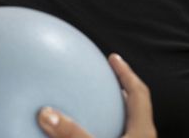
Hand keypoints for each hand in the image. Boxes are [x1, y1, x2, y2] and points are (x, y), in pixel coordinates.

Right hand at [37, 54, 155, 137]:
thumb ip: (72, 134)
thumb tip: (45, 113)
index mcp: (143, 131)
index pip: (138, 92)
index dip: (126, 73)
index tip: (114, 58)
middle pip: (134, 108)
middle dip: (119, 90)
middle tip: (103, 78)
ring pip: (126, 126)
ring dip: (110, 114)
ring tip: (91, 106)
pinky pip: (114, 136)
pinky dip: (100, 131)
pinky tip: (81, 135)